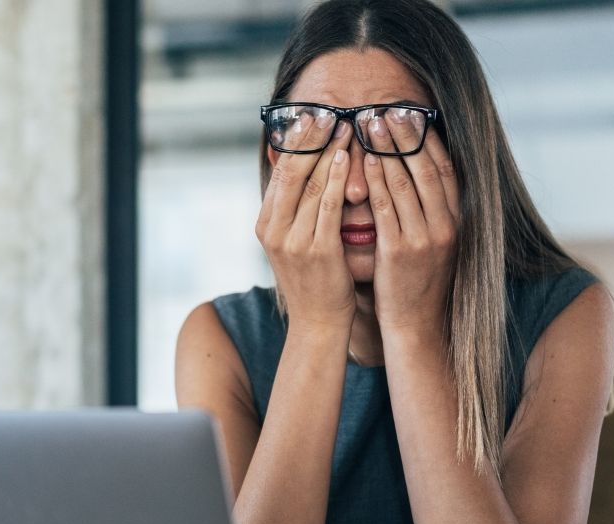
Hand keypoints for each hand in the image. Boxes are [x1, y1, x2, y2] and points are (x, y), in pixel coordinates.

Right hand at [255, 119, 355, 331]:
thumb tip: (301, 170)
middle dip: (311, 138)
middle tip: (328, 110)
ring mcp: (293, 240)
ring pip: (311, 184)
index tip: (311, 115)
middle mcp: (273, 230)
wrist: (318, 323)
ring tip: (346, 125)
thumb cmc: (313, 279)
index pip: (279, 172)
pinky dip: (338, 178)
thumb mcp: (294, 241)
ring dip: (330, 150)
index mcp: (265, 224)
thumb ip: (294, 209)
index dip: (295, 141)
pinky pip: (328, 205)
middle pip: (291, 172)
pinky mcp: (317, 250)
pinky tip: (348, 157)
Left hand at [362, 109, 459, 336]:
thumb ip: (427, 211)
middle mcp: (446, 225)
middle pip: (426, 168)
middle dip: (405, 135)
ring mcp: (425, 238)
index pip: (444, 168)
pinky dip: (378, 180)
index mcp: (456, 220)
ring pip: (406, 182)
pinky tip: (366, 160)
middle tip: (386, 108)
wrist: (417, 326)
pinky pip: (387, 208)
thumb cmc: (417, 282)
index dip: (428, 138)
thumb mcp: (432, 243)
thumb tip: (416, 176)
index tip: (412, 113)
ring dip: (387, 149)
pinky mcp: (401, 251)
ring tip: (370, 123)